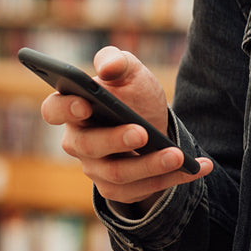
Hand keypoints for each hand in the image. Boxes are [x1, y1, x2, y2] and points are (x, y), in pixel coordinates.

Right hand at [39, 45, 212, 210]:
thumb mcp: (130, 71)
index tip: (85, 104)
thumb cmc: (132, 93)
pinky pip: (142, 190)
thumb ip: (117, 61)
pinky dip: (171, 179)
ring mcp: (95, 169)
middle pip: (89, 146)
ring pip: (117, 174)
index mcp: (73, 107)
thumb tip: (107, 66)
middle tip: (142, 133)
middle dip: (116, 140)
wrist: (152, 122)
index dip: (65, 108)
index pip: (53, 109)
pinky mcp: (118, 188)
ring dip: (150, 166)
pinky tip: (196, 167)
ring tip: (178, 156)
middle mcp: (78, 142)